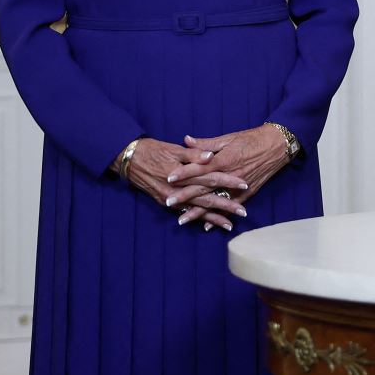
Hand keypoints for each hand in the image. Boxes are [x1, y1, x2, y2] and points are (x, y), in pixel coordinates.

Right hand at [120, 137, 249, 229]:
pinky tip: (207, 225)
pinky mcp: (166, 203)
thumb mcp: (174, 149)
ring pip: (196, 210)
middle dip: (226, 206)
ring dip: (213, 218)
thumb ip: (194, 153)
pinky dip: (196, 219)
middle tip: (243, 212)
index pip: (211, 178)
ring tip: (229, 225)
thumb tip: (210, 156)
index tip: (244, 184)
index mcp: (183, 173)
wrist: (129, 159)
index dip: (228, 181)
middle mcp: (178, 189)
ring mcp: (171, 199)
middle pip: (207, 198)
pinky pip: (184, 213)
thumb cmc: (153, 150)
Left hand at [167, 125, 291, 230]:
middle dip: (185, 196)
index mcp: (223, 159)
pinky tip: (206, 226)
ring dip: (198, 211)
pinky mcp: (247, 193)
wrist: (276, 145)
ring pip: (214, 201)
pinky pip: (230, 207)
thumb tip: (186, 140)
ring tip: (182, 219)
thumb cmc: (251, 139)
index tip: (169, 178)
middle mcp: (229, 175)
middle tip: (168, 202)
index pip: (199, 167)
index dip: (183, 173)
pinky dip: (218, 217)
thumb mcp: (228, 138)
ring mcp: (238, 187)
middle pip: (203, 187)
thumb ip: (206, 144)